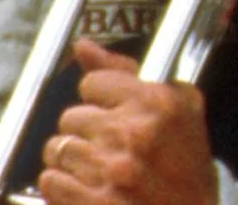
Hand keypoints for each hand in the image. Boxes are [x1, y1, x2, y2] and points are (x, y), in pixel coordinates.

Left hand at [37, 37, 215, 204]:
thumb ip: (126, 72)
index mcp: (157, 103)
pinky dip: (64, 186)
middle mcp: (132, 133)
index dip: (103, 99)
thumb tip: (83, 46)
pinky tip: (89, 189)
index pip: (93, 83)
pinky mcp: (91, 202)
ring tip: (100, 171)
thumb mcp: (180, 107)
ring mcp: (110, 170)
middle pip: (71, 117)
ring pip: (57, 148)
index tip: (116, 114)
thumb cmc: (186, 165)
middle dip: (87, 132)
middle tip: (112, 148)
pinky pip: (51, 180)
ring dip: (74, 160)